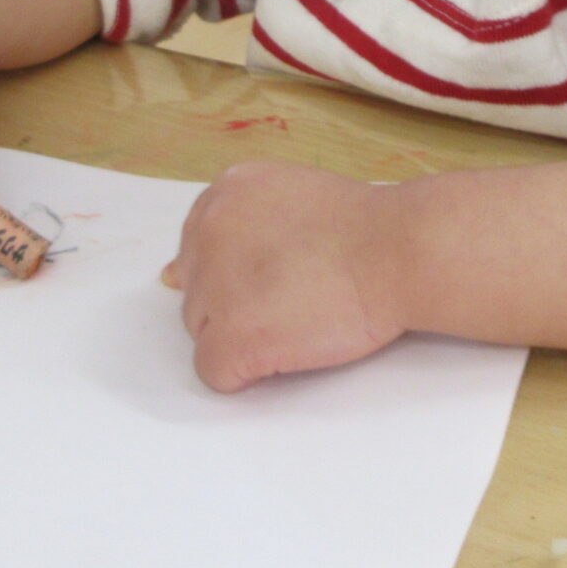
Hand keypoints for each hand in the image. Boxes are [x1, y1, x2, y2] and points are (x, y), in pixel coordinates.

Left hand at [163, 160, 408, 391]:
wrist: (397, 250)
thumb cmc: (366, 228)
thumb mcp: (291, 197)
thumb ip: (237, 226)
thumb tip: (168, 276)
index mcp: (225, 194)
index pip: (199, 249)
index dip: (237, 272)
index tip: (272, 279)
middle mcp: (207, 232)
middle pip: (197, 291)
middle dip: (237, 302)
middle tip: (293, 298)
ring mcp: (215, 285)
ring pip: (203, 331)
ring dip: (243, 335)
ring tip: (297, 321)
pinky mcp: (232, 336)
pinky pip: (214, 371)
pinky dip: (246, 373)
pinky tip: (286, 351)